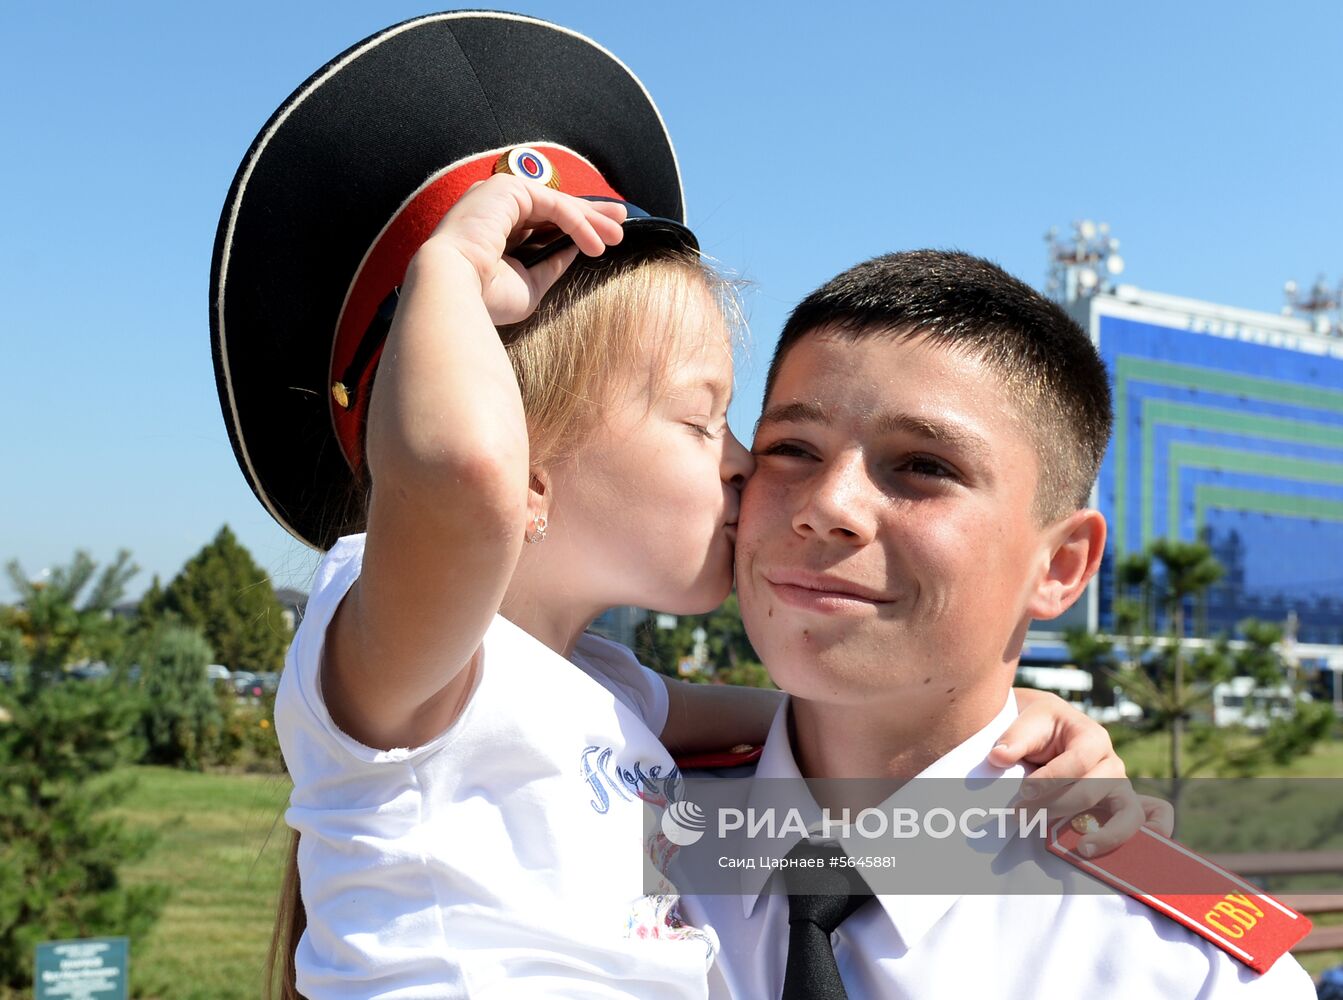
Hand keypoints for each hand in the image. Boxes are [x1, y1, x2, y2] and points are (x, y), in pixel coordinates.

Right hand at [419, 174, 626, 324]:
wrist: (453, 291)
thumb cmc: (484, 297)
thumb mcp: (530, 284)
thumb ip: (551, 263)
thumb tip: (575, 249)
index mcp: (493, 229)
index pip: (540, 222)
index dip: (573, 227)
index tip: (601, 238)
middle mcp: (493, 207)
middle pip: (552, 207)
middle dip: (590, 215)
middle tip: (620, 225)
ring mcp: (498, 194)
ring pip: (556, 204)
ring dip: (590, 219)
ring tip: (616, 237)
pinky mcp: (507, 189)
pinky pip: (553, 204)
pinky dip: (578, 222)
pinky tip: (595, 243)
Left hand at [991, 690, 1174, 856]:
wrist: (1052, 729)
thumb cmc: (1042, 726)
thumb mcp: (1028, 722)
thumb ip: (1014, 739)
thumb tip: (998, 757)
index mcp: (1092, 738)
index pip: (1076, 763)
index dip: (1049, 780)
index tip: (1023, 793)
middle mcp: (1112, 764)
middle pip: (1093, 791)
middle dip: (1056, 807)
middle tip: (1022, 817)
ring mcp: (1120, 788)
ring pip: (1128, 814)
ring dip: (1107, 834)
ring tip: (1082, 849)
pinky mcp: (1120, 808)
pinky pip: (1148, 821)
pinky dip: (1148, 837)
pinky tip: (1130, 857)